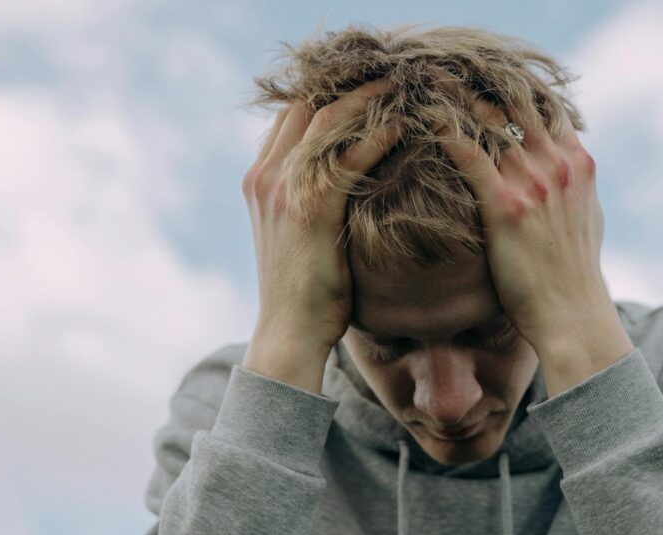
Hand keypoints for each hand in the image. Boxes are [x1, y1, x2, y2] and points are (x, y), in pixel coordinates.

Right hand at [240, 80, 400, 378]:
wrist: (289, 333)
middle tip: (388, 73)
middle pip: (305, 105)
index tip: (363, 83)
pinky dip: (376, 135)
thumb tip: (346, 180)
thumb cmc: (306, 292)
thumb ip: (311, 200)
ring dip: (366, 98)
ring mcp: (285, 189)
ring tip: (401, 85)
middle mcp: (266, 176)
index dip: (324, 94)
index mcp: (259, 179)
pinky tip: (402, 124)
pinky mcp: (312, 208)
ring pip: (327, 120)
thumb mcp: (298, 236)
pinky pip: (349, 156)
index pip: (290, 116)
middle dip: (347, 85)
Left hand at [430, 87, 612, 350]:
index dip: (512, 86)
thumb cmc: (573, 273)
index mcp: (577, 162)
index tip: (481, 77)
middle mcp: (558, 163)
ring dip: (454, 97)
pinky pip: (467, 152)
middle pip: (515, 100)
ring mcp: (533, 182)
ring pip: (489, 118)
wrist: (571, 314)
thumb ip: (575, 184)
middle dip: (479, 81)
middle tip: (443, 69)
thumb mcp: (589, 217)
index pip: (545, 104)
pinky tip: (421, 120)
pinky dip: (443, 130)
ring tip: (423, 83)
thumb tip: (567, 164)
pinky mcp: (505, 205)